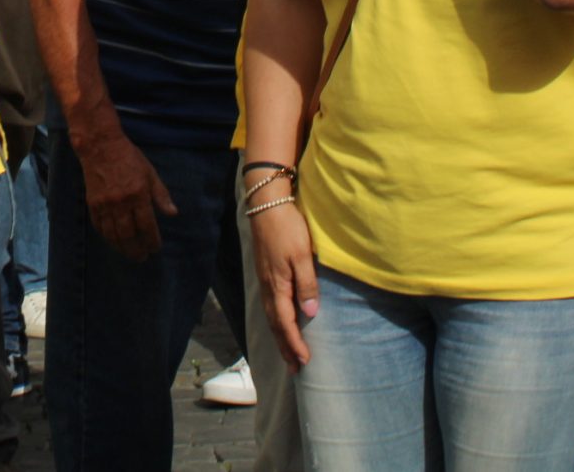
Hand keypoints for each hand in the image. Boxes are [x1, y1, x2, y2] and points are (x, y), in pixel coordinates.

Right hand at [75, 128, 175, 260]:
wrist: (100, 146)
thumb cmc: (129, 158)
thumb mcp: (150, 173)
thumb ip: (161, 195)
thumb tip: (173, 213)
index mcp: (138, 195)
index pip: (147, 226)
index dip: (152, 241)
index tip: (155, 248)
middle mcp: (121, 202)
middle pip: (129, 235)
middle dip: (136, 250)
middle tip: (142, 257)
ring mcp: (105, 204)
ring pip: (113, 234)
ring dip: (121, 247)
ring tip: (129, 253)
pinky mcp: (92, 204)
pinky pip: (99, 226)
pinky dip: (107, 237)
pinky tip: (113, 240)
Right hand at [249, 200, 318, 370]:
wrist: (266, 205)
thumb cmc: (287, 228)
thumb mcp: (301, 256)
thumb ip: (306, 285)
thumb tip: (309, 315)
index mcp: (277, 285)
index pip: (285, 323)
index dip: (295, 344)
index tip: (305, 362)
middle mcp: (268, 287)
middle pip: (275, 325)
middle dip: (285, 348)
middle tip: (296, 369)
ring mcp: (264, 280)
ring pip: (271, 317)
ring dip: (280, 337)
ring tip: (289, 353)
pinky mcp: (265, 273)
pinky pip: (270, 306)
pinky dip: (276, 321)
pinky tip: (281, 322)